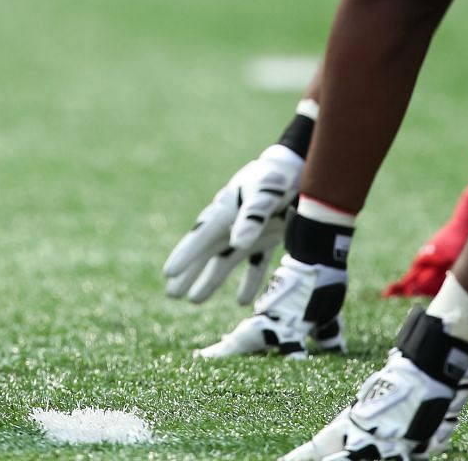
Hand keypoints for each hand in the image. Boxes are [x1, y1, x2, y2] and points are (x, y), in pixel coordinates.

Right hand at [163, 143, 302, 305]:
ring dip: (210, 280)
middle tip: (171, 294)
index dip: (185, 256)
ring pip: (224, 260)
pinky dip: (248, 281)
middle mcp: (231, 223)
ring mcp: (248, 231)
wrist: (299, 166)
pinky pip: (254, 263)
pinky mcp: (267, 237)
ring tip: (194, 300)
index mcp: (225, 210)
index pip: (200, 237)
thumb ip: (252, 217)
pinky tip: (242, 301)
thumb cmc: (277, 177)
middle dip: (189, 273)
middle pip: (205, 252)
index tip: (168, 273)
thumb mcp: (264, 194)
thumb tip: (237, 242)